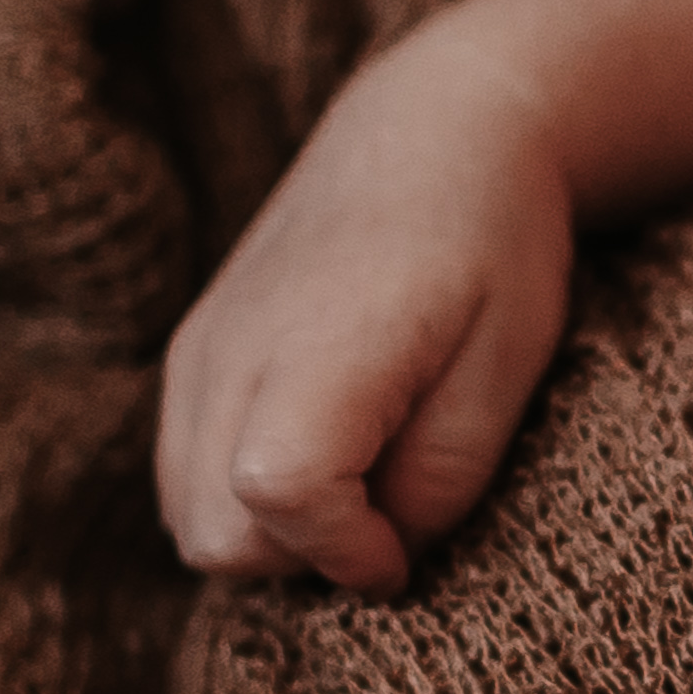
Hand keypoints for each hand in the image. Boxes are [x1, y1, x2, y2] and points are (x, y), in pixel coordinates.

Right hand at [155, 53, 577, 591]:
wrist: (431, 135)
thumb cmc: (490, 248)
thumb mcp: (507, 367)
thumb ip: (441, 478)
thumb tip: (382, 556)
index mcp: (318, 344)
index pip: (277, 495)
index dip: (346, 552)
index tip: (407, 546)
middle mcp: (231, 350)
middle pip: (218, 536)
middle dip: (308, 558)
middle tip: (390, 513)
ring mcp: (197, 352)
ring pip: (189, 520)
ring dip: (273, 535)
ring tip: (360, 481)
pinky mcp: (189, 356)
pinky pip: (184, 479)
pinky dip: (242, 500)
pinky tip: (321, 456)